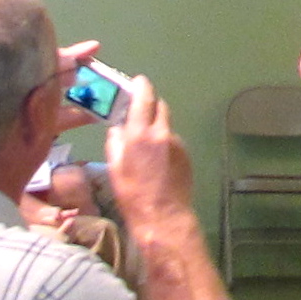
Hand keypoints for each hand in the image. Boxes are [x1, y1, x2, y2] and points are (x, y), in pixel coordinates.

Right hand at [103, 77, 193, 224]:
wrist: (163, 217)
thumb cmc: (132, 195)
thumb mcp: (114, 168)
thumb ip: (115, 142)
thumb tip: (118, 129)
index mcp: (140, 134)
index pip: (143, 97)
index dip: (140, 86)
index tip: (137, 82)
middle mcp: (161, 133)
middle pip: (159, 106)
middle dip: (149, 106)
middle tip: (139, 115)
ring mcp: (177, 143)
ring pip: (166, 125)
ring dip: (157, 128)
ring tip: (147, 148)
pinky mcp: (186, 154)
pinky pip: (173, 141)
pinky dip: (165, 144)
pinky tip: (158, 162)